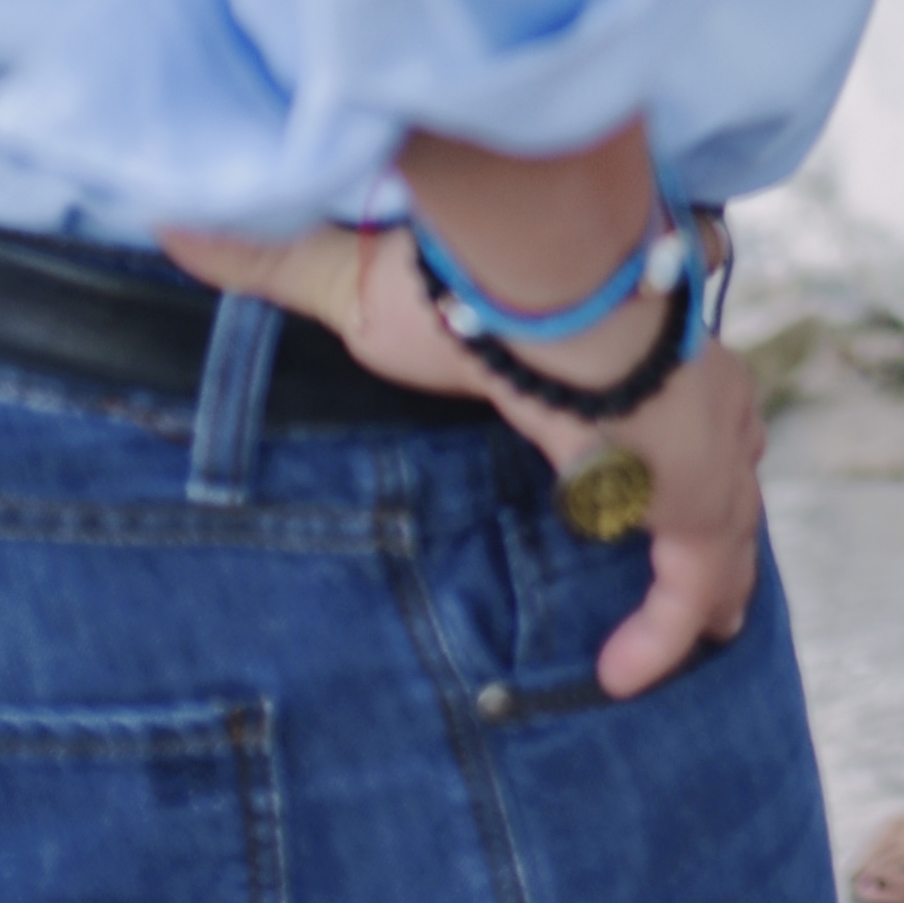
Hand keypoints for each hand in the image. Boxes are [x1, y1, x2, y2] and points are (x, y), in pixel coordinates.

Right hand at [157, 216, 772, 699]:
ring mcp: (705, 444)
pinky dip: (664, 632)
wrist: (557, 291)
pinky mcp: (697, 498)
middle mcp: (686, 388)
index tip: (632, 454)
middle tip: (692, 548)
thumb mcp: (372, 289)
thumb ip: (289, 266)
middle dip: (708, 499)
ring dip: (709, 576)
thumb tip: (179, 223)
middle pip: (719, 453)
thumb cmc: (473, 287)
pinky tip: (623, 679)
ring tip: (698, 626)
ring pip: (724, 525)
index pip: (655, 382)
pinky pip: (691, 586)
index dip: (653, 424)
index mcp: (623, 339)